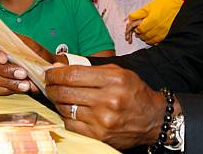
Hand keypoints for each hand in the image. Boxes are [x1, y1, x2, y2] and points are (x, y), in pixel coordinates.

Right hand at [0, 34, 62, 95]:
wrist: (42, 72)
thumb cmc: (37, 58)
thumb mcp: (36, 50)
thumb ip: (27, 50)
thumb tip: (20, 55)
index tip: (4, 59)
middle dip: (7, 70)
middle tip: (23, 74)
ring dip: (9, 82)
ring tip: (26, 85)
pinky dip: (6, 89)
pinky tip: (18, 89)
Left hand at [45, 64, 175, 148]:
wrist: (153, 119)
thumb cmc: (135, 92)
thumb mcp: (120, 73)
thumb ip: (91, 68)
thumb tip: (60, 67)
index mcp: (115, 79)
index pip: (74, 74)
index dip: (56, 73)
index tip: (50, 72)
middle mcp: (109, 99)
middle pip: (67, 91)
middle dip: (52, 87)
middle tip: (49, 84)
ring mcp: (103, 119)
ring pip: (67, 108)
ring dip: (58, 101)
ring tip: (58, 96)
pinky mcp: (99, 135)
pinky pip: (71, 124)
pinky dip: (66, 116)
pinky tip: (69, 110)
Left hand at [126, 0, 182, 44]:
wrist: (174, 5)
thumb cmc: (161, 5)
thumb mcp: (148, 7)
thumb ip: (137, 14)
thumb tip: (130, 20)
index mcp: (152, 20)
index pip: (140, 30)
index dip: (137, 29)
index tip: (137, 27)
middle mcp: (158, 28)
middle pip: (145, 36)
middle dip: (140, 34)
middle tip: (140, 30)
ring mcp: (163, 32)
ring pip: (151, 40)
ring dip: (146, 38)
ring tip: (145, 33)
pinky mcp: (167, 34)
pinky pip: (157, 41)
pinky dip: (153, 40)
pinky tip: (152, 36)